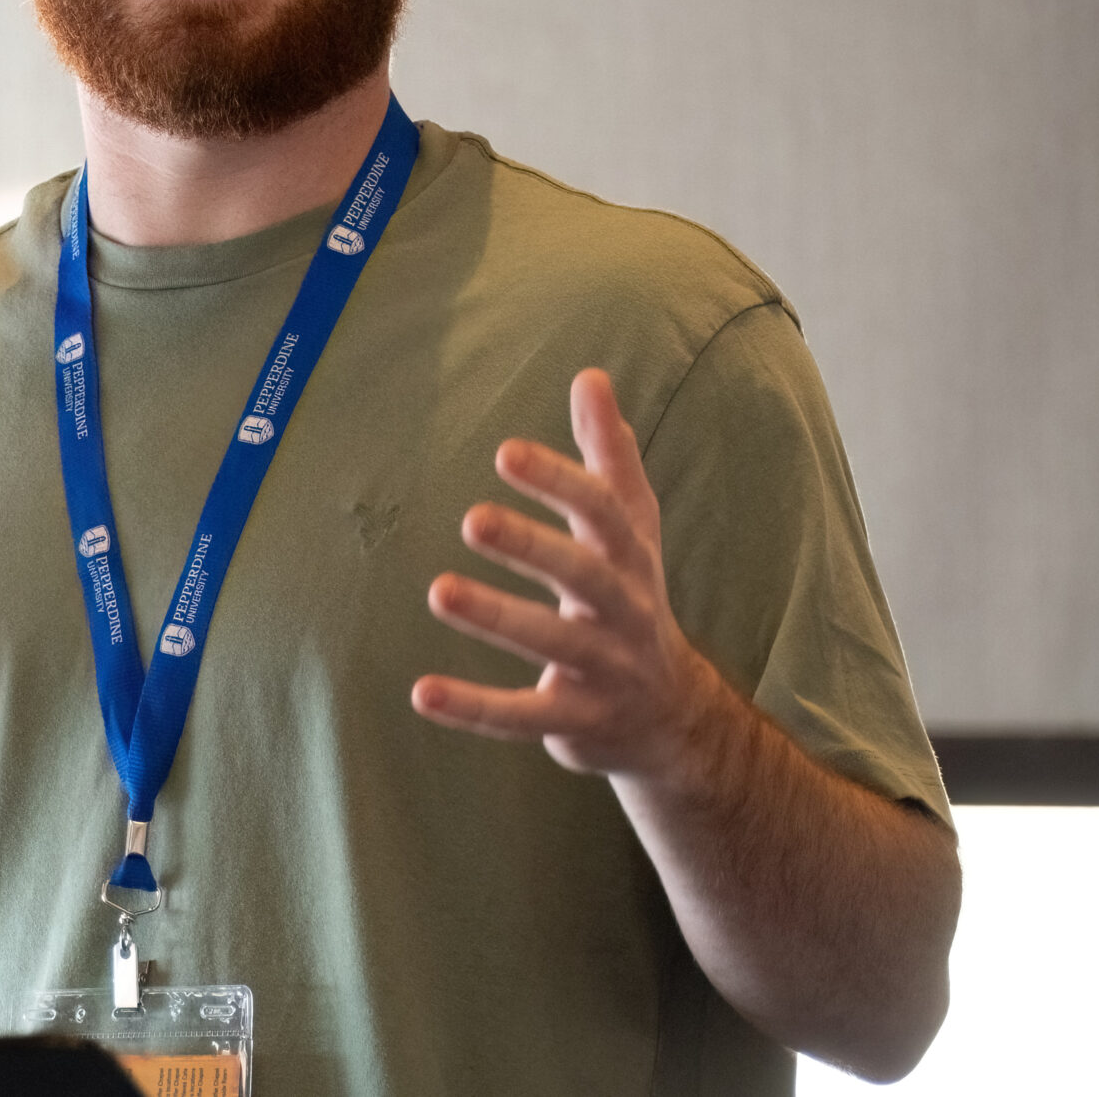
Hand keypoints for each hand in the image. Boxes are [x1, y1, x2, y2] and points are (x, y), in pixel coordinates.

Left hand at [412, 367, 725, 781]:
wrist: (677, 719)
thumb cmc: (635, 601)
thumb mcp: (632, 529)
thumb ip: (609, 456)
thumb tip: (591, 377)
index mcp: (631, 559)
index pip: (603, 512)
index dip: (559, 481)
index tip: (506, 453)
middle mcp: (625, 611)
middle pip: (584, 574)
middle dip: (532, 546)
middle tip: (472, 518)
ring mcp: (605, 670)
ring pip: (552, 642)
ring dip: (497, 617)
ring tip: (438, 591)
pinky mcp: (577, 722)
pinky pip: (524, 715)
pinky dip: (474, 707)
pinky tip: (422, 691)